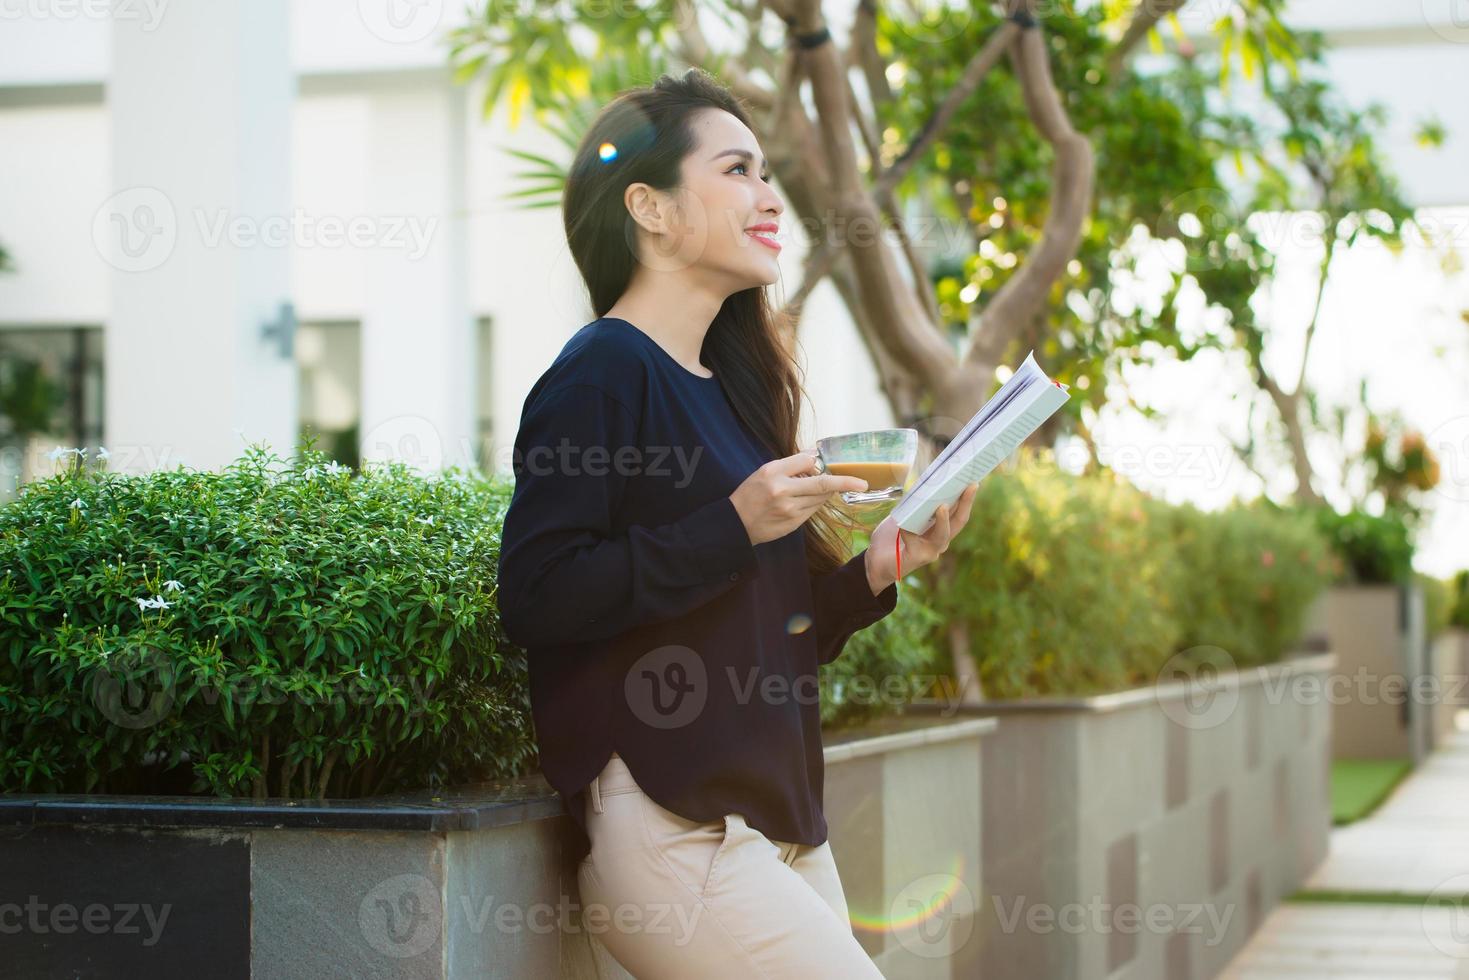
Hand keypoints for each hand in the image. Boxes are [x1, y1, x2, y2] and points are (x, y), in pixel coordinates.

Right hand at [729, 450, 867, 545]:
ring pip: (820, 498)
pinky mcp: (794, 524)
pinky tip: (807, 500)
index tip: (839, 464)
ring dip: (826, 492)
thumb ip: (791, 464)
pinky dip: (816, 503)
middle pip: (822, 484)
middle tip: (863, 484)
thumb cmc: (750, 494)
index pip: (808, 462)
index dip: (823, 462)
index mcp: (774, 473)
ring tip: (818, 488)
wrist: (736, 524)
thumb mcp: (765, 471)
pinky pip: (813, 510)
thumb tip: (814, 455)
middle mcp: (783, 491)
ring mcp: (790, 510)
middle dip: (845, 483)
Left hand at [864, 482, 978, 593]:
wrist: (875, 561)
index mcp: (940, 528)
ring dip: (943, 520)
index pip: (958, 512)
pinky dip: (908, 530)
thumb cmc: (891, 537)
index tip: (973, 480)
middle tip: (971, 485)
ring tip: (942, 506)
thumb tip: (923, 484)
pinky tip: (902, 524)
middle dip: (966, 503)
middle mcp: (940, 540)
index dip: (966, 497)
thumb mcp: (905, 515)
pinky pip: (914, 541)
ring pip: (943, 535)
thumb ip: (915, 504)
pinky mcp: (916, 558)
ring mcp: (930, 551)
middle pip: (959, 521)